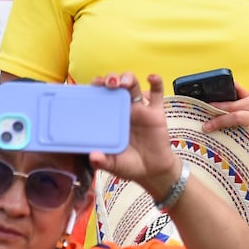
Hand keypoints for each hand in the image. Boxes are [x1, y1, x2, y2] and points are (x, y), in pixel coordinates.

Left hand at [89, 72, 178, 193]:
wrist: (152, 171)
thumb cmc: (129, 165)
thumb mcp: (112, 165)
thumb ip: (102, 161)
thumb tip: (93, 156)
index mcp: (109, 119)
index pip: (100, 97)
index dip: (95, 88)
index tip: (91, 86)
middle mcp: (123, 110)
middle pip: (116, 87)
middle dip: (110, 79)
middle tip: (107, 83)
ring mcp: (140, 110)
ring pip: (134, 86)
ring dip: (128, 78)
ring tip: (123, 82)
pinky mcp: (156, 113)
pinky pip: (157, 94)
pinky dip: (156, 83)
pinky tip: (151, 77)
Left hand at [202, 83, 248, 145]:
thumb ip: (239, 91)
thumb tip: (227, 82)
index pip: (235, 104)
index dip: (219, 106)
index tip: (206, 107)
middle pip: (236, 118)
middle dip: (219, 121)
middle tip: (205, 126)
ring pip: (237, 132)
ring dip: (221, 133)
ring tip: (209, 133)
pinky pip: (239, 141)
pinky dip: (228, 141)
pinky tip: (218, 141)